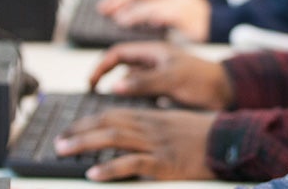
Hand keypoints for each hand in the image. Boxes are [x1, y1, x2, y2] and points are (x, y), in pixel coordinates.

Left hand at [55, 108, 216, 180]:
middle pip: (107, 123)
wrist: (229, 140)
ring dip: (85, 144)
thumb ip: (153, 125)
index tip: (71, 128)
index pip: (112, 114)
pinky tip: (94, 174)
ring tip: (64, 150)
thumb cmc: (204, 134)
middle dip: (79, 131)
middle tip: (58, 141)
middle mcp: (149, 126)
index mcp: (151, 116)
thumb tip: (132, 130)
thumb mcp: (175, 123)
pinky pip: (131, 164)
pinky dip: (109, 169)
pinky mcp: (163, 163)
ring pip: (113, 139)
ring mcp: (156, 144)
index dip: (88, 121)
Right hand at [88, 41, 231, 109]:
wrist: (227, 93)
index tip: (91, 82)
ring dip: (120, 90)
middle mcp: (153, 61)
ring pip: (130, 81)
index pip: (118, 52)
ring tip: (111, 106)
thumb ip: (143, 82)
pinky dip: (133, 99)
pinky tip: (131, 112)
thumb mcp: (171, 79)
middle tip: (94, 94)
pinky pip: (141, 92)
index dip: (101, 65)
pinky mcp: (164, 89)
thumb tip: (114, 85)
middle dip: (106, 77)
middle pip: (121, 66)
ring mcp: (158, 75)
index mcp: (154, 51)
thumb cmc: (202, 80)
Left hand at [98, 0, 211, 42]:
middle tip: (107, 11)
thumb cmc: (187, 20)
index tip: (103, 7)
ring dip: (138, 11)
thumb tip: (118, 17)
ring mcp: (182, 2)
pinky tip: (151, 22)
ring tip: (122, 20)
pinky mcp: (191, 15)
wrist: (216, 23)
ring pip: (156, 1)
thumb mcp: (163, 13)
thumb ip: (144, 12)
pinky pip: (174, 13)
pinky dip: (160, 16)